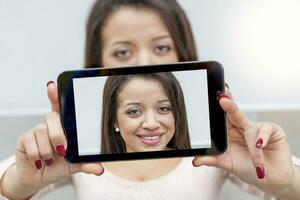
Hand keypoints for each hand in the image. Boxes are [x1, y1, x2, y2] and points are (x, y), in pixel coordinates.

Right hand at [1, 81, 103, 198]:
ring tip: (51, 159)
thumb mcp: (75, 165)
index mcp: (64, 126)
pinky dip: (37, 155)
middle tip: (63, 150)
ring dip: (48, 150)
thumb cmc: (59, 166)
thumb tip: (100, 168)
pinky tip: (39, 160)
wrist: (39, 178)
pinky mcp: (24, 138)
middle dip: (58, 135)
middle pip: (53, 117)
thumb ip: (86, 164)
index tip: (53, 85)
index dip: (56, 95)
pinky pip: (31, 142)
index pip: (61, 106)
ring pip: (42, 131)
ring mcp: (37, 129)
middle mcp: (50, 124)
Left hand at [193, 84, 294, 195]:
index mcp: (230, 132)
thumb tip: (196, 161)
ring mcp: (257, 127)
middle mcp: (242, 127)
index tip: (214, 96)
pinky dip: (262, 140)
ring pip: (251, 128)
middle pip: (234, 112)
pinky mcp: (273, 130)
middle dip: (229, 104)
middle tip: (222, 99)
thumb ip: (213, 160)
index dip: (218, 106)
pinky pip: (265, 129)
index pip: (222, 117)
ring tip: (256, 161)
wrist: (271, 180)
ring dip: (253, 147)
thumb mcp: (227, 164)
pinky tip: (262, 148)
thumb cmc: (248, 168)